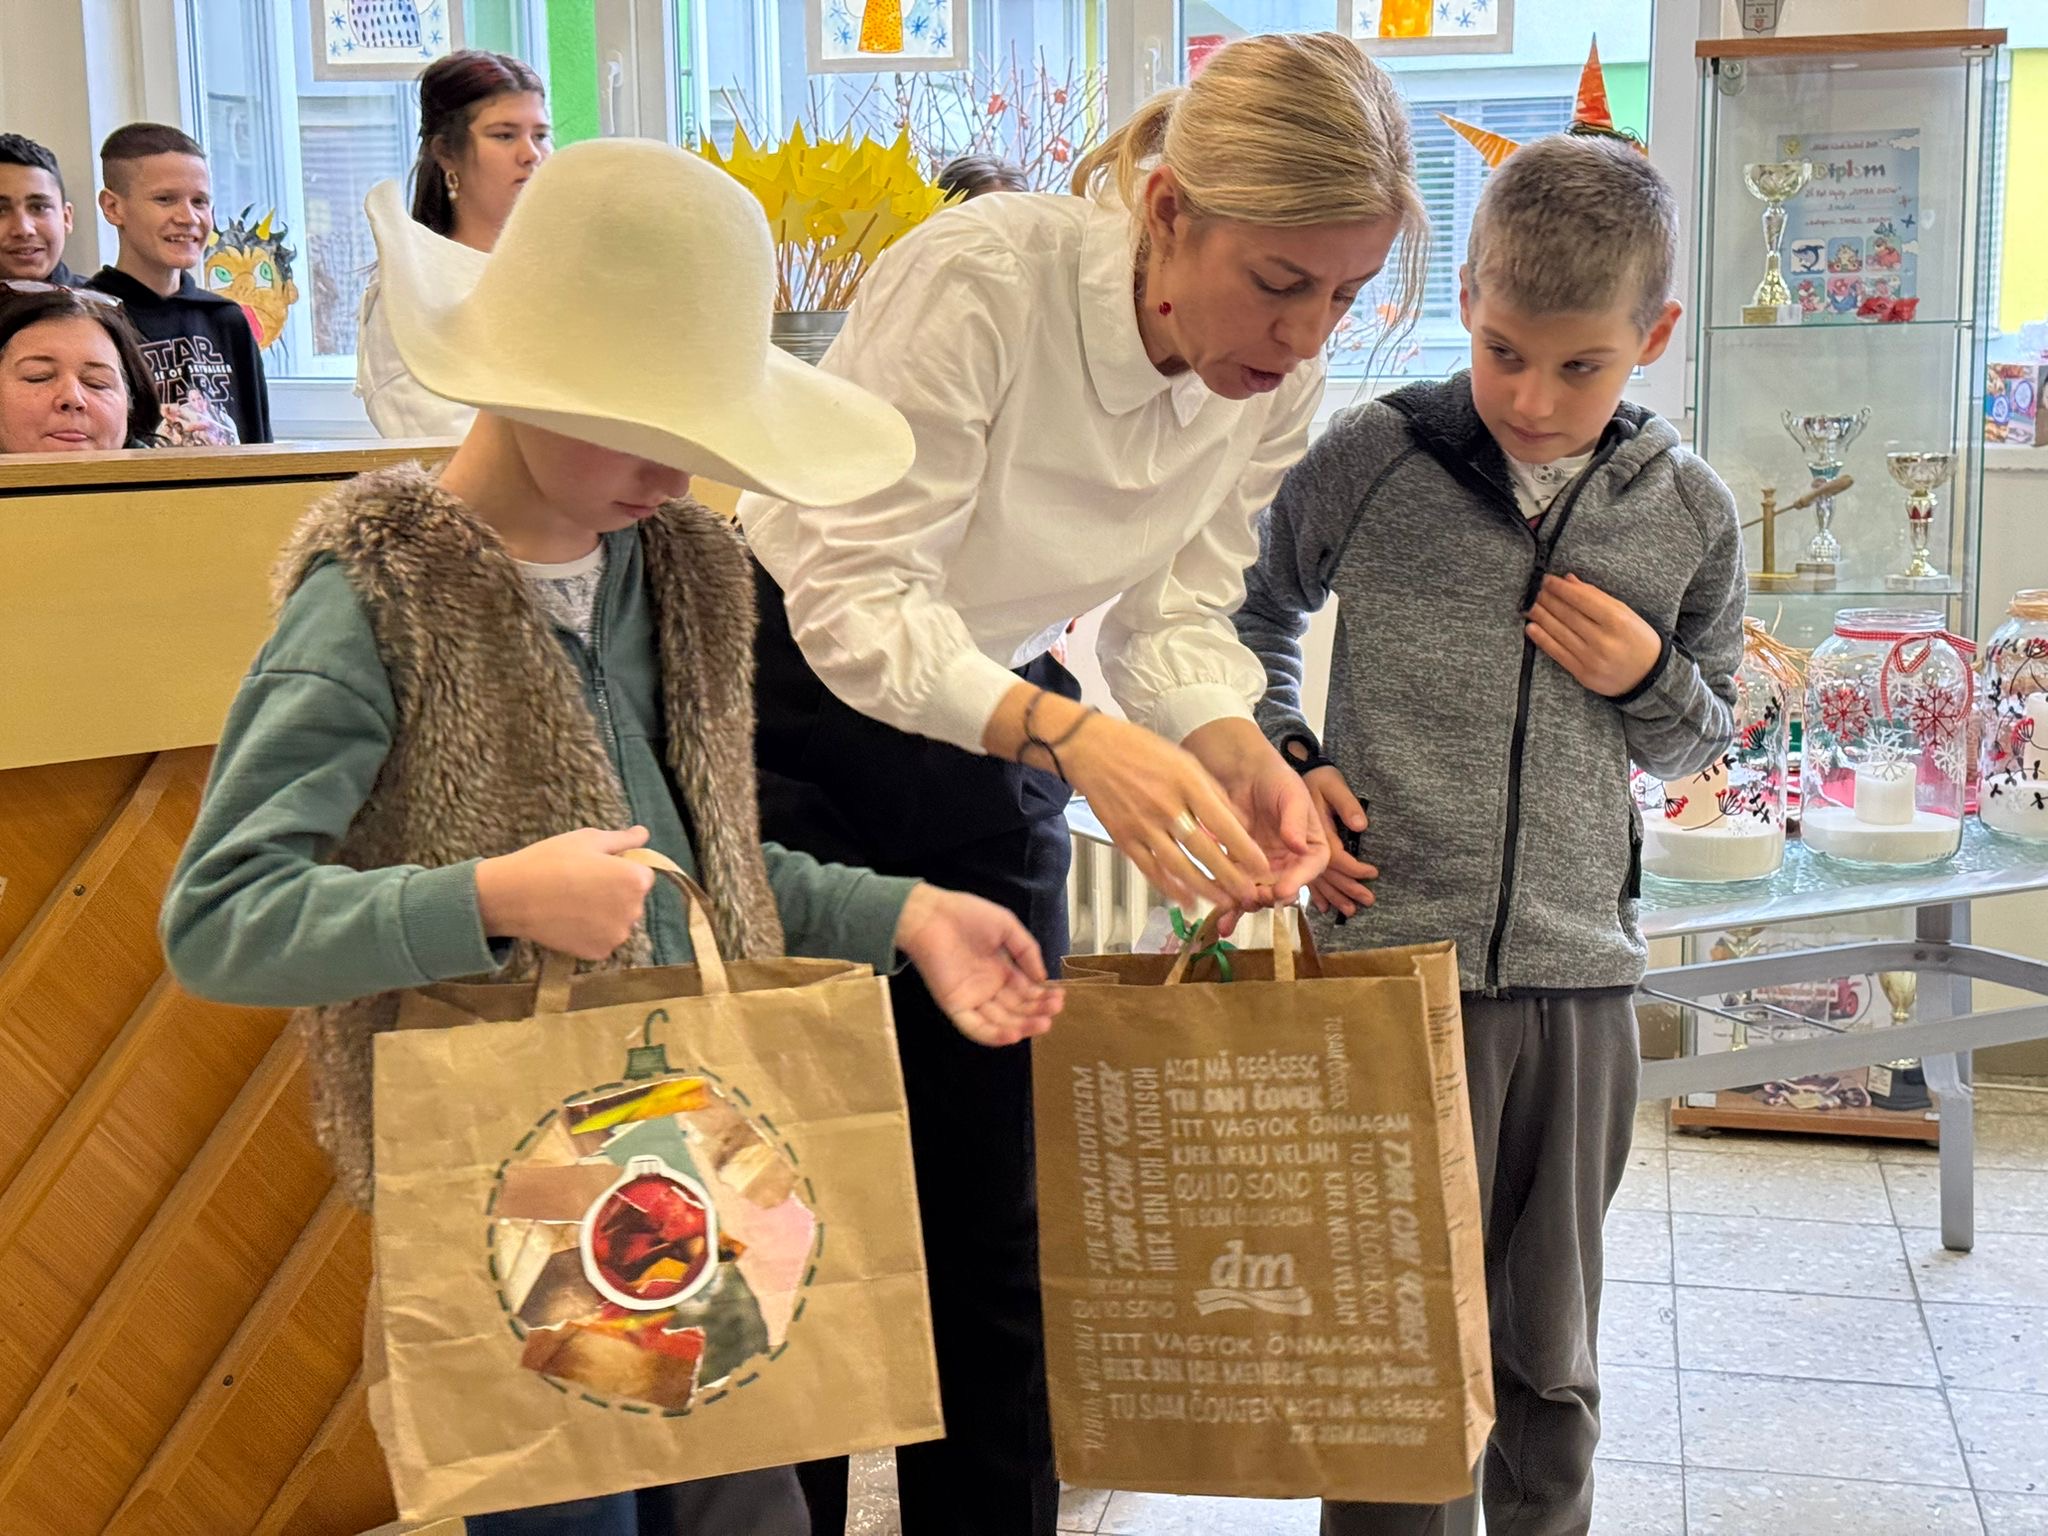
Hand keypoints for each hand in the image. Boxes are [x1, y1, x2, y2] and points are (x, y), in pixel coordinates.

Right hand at [476, 825, 656, 960]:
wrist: (513, 896)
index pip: (643, 874)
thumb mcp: (588, 839)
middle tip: (581, 884)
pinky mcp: (599, 953)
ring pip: (619, 921)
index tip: (596, 868)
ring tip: (573, 903)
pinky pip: (603, 939)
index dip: (621, 869)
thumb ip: (623, 839)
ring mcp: (616, 936)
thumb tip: (644, 834)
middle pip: (633, 899)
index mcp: (636, 881)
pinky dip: (591, 932)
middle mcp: (633, 911)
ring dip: (605, 914)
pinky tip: (569, 920)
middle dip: (616, 892)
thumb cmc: (551, 861)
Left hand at [894, 884, 1064, 1047]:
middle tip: (1056, 1009)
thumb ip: (1027, 951)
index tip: (1060, 996)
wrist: (932, 915)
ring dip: (1023, 1026)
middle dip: (1038, 1010)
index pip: (1027, 992)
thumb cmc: (967, 915)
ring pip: (1001, 1022)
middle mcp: (989, 988)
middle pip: (1017, 1009)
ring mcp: (973, 998)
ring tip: (1043, 1023)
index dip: (1043, 996)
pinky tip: (1014, 1034)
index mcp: (1001, 970)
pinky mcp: (955, 1006)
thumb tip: (1043, 978)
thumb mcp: (1007, 927)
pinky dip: (994, 1035)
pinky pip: (976, 1027)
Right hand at [1060, 710, 1273, 911]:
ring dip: (1204, 887)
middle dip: (1229, 876)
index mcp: (1186, 783)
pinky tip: (1186, 899)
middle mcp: (1165, 806)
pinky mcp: (1124, 838)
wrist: (1090, 749)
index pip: (1223, 823)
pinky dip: (1169, 887)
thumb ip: (1212, 791)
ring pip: (1178, 865)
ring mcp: (1142, 825)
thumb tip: (1238, 821)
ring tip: (1224, 902)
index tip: (1261, 865)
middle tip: (1248, 892)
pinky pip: (1150, 868)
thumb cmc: (1139, 749)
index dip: (1244, 849)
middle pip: (1203, 849)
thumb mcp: (1184, 760)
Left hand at [1184, 719, 1330, 907]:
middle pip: (1284, 887)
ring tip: (1237, 906)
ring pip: (1260, 894)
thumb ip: (1296, 820)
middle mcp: (1290, 861)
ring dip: (1250, 904)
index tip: (1284, 889)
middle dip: (1271, 897)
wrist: (1241, 772)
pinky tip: (1222, 919)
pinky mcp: (1239, 868)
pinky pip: (1236, 890)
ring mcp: (1264, 867)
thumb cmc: (1274, 778)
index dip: (1299, 881)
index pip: (1311, 868)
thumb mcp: (1291, 794)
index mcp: (1310, 845)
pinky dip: (1230, 906)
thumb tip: (1299, 846)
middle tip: (1256, 897)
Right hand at [1301, 766, 1378, 918]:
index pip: (1336, 858)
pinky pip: (1306, 878)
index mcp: (1314, 832)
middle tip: (1367, 902)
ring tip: (1350, 911)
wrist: (1277, 775)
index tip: (1372, 873)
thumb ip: (1346, 804)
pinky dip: (1317, 893)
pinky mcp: (1292, 854)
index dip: (1355, 869)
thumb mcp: (1332, 783)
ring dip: (1334, 896)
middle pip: (1327, 875)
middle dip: (1347, 889)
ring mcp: (1296, 853)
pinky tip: (1323, 906)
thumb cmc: (1313, 778)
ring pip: (1317, 881)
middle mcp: (1303, 847)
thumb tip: (1360, 826)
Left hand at [1526, 574, 1663, 697]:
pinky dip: (1542, 639)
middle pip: (1568, 615)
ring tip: (1528, 605)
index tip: (1546, 579)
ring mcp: (1592, 659)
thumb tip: (1569, 580)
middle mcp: (1603, 640)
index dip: (1560, 588)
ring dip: (1540, 617)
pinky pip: (1558, 653)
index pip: (1581, 600)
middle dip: (1547, 600)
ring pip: (1559, 633)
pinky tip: (1531, 628)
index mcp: (1617, 621)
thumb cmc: (1638, 639)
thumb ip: (1597, 596)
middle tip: (1533, 590)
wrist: (1649, 676)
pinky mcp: (1583, 674)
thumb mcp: (1625, 614)